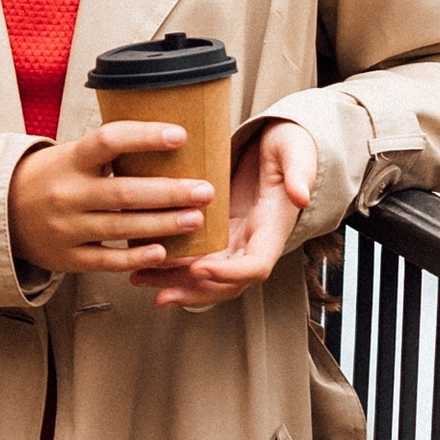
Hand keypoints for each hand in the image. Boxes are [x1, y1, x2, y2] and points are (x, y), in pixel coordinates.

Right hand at [8, 120, 216, 279]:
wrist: (5, 213)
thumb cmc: (52, 178)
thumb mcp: (71, 155)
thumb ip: (109, 151)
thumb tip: (168, 136)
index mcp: (70, 161)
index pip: (109, 141)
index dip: (145, 137)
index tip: (180, 136)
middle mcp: (68, 194)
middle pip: (125, 192)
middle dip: (170, 192)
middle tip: (205, 190)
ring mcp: (67, 228)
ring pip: (122, 226)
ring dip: (164, 223)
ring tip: (196, 218)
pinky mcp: (69, 257)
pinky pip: (108, 259)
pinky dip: (137, 256)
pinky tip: (164, 251)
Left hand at [138, 119, 316, 310]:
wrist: (278, 145)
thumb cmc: (289, 147)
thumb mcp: (296, 152)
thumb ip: (300, 172)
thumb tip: (301, 195)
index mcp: (273, 230)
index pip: (256, 267)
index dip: (228, 274)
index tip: (198, 268)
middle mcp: (252, 243)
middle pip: (226, 284)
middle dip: (193, 291)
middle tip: (160, 294)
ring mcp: (233, 242)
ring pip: (204, 277)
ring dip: (173, 283)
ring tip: (138, 279)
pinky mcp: (215, 234)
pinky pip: (192, 258)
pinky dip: (168, 265)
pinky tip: (138, 260)